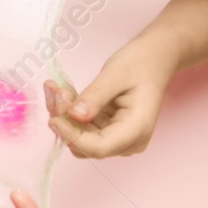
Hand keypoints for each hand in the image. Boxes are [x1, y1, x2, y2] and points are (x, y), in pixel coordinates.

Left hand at [44, 36, 174, 157]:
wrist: (153, 60)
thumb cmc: (140, 64)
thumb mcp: (115, 74)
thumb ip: (95, 96)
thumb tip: (74, 115)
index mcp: (137, 129)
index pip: (98, 147)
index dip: (72, 136)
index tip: (54, 119)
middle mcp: (127, 141)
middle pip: (85, 144)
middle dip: (65, 121)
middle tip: (55, 92)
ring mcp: (116, 138)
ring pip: (78, 137)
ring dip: (62, 114)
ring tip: (55, 88)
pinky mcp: (106, 131)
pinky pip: (80, 127)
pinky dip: (67, 111)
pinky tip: (60, 91)